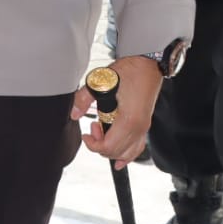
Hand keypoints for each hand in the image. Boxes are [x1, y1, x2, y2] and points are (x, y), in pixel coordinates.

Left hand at [71, 55, 162, 170]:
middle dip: (100, 145)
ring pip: (127, 153)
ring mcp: (144, 128)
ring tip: (103, 129)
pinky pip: (138, 148)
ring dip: (111, 148)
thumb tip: (74, 113)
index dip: (93, 145)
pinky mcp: (145, 125)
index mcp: (129, 120)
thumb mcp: (101, 81)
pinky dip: (127, 155)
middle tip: (93, 126)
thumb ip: (84, 98)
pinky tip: (119, 159)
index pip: (109, 146)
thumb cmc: (129, 70)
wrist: (148, 64)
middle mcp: (139, 128)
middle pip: (116, 152)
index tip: (86, 135)